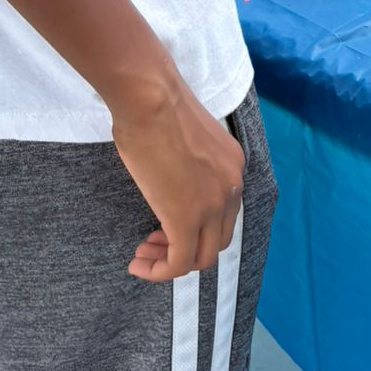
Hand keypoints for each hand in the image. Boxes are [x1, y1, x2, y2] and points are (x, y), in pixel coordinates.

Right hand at [112, 80, 244, 281]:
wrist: (150, 99)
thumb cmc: (155, 107)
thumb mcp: (185, 140)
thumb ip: (188, 165)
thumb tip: (170, 179)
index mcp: (232, 166)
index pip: (223, 214)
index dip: (196, 227)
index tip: (163, 226)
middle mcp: (231, 187)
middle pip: (217, 241)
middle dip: (185, 248)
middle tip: (153, 243)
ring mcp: (213, 205)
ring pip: (201, 258)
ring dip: (169, 263)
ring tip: (143, 256)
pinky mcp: (187, 219)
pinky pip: (179, 263)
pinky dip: (159, 271)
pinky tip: (138, 264)